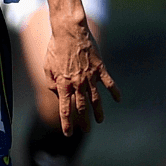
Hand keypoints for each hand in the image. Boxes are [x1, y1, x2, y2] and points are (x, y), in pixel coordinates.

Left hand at [44, 17, 120, 134]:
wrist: (70, 31)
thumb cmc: (55, 47)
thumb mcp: (47, 66)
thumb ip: (51, 82)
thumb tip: (58, 93)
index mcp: (63, 84)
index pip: (65, 109)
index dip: (67, 123)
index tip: (68, 134)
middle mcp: (77, 83)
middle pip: (81, 107)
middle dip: (83, 121)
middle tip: (86, 131)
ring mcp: (90, 76)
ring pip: (96, 99)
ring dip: (98, 111)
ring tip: (100, 121)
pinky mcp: (100, 68)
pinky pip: (109, 83)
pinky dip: (114, 91)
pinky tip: (118, 99)